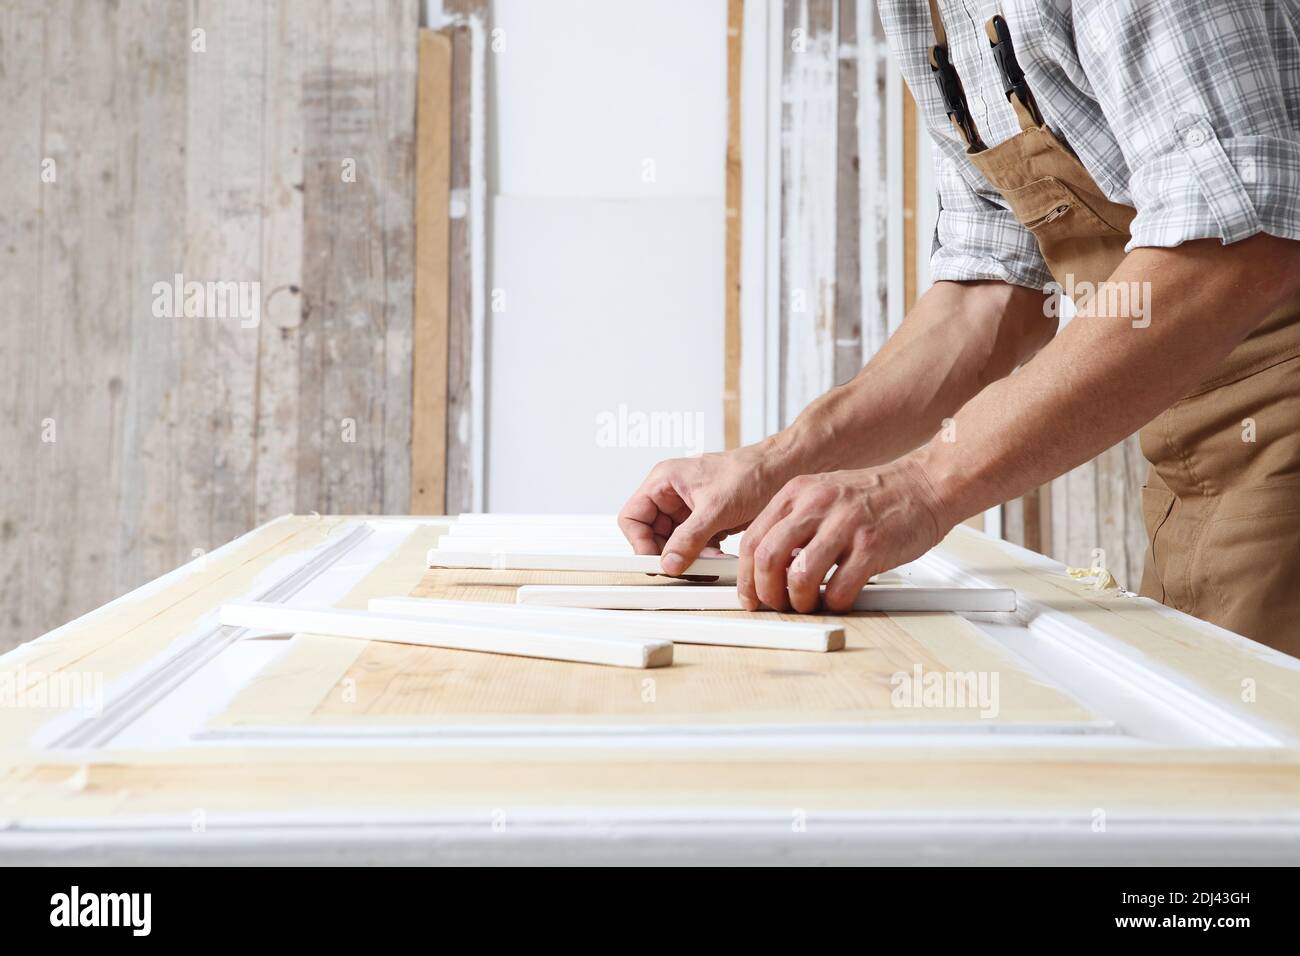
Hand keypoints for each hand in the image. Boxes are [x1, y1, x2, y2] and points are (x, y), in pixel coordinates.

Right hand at [618, 443, 792, 574]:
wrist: (785, 470)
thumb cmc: (752, 472)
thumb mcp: (717, 507)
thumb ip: (689, 537)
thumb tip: (669, 563)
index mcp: (664, 480)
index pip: (633, 517)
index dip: (639, 542)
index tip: (656, 562)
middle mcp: (672, 494)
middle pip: (652, 534)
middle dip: (668, 554)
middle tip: (683, 568)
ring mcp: (688, 508)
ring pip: (673, 543)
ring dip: (688, 557)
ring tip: (707, 564)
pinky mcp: (706, 520)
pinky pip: (694, 545)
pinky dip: (704, 556)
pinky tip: (719, 559)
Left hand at [738, 458, 950, 612]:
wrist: (925, 484)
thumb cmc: (876, 496)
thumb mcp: (822, 493)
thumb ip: (793, 523)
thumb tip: (767, 565)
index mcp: (797, 493)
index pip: (751, 540)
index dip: (746, 577)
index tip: (750, 596)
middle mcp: (816, 505)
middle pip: (767, 558)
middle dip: (766, 592)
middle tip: (776, 604)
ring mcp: (845, 525)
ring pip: (800, 576)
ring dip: (800, 601)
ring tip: (810, 603)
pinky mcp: (872, 546)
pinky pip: (840, 589)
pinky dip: (835, 603)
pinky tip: (840, 598)